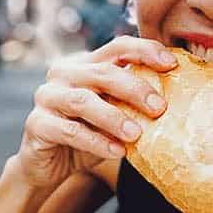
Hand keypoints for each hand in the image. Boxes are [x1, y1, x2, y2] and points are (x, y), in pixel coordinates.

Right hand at [18, 37, 174, 188]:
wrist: (48, 166)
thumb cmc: (87, 136)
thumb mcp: (113, 115)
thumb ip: (131, 102)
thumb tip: (175, 99)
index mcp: (84, 64)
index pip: (117, 47)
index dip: (145, 50)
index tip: (172, 64)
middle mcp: (63, 73)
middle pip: (102, 72)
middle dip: (135, 88)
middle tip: (160, 108)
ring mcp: (46, 97)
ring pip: (83, 100)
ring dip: (114, 117)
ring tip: (137, 135)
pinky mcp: (37, 124)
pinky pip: (70, 131)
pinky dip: (96, 142)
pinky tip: (117, 152)